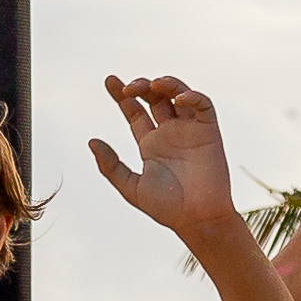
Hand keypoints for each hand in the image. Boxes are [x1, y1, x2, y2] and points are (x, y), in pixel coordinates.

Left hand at [85, 72, 240, 247]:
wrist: (198, 219)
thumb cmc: (167, 208)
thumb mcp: (131, 187)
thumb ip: (110, 166)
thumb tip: (91, 141)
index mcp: (150, 145)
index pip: (134, 112)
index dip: (122, 95)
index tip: (110, 80)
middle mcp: (169, 134)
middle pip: (154, 98)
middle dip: (141, 86)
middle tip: (128, 87)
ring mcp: (189, 130)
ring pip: (178, 95)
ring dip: (166, 84)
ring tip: (152, 85)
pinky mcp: (209, 131)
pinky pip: (203, 105)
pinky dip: (192, 96)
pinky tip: (179, 98)